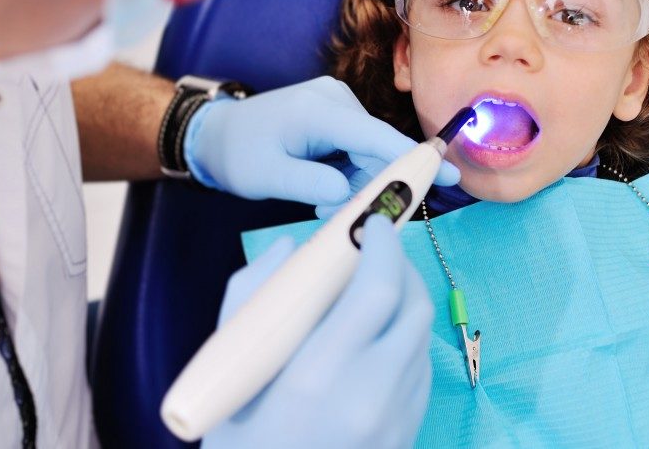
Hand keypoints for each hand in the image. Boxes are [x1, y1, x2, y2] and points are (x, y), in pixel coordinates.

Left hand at [184, 76, 457, 204]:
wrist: (217, 133)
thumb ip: (309, 184)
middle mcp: (336, 101)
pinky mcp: (338, 118)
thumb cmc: (238, 153)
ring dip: (353, 185)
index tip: (450, 175)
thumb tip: (348, 193)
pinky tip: (322, 188)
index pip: (375, 137)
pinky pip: (358, 153)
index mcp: (319, 110)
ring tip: (317, 201)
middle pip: (376, 152)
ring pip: (368, 157)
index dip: (412, 159)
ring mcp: (338, 106)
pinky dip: (347, 176)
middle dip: (365, 187)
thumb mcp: (267, 177)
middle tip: (328, 212)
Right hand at [203, 215, 432, 448]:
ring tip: (375, 288)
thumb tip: (288, 249)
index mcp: (318, 374)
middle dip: (401, 265)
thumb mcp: (226, 370)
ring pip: (423, 337)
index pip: (377, 289)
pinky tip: (377, 338)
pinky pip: (421, 371)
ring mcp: (396, 420)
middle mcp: (370, 394)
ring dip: (406, 301)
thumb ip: (251, 298)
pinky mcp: (408, 436)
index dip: (383, 246)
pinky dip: (407, 340)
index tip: (373, 222)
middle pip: (413, 307)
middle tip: (376, 247)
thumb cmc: (235, 442)